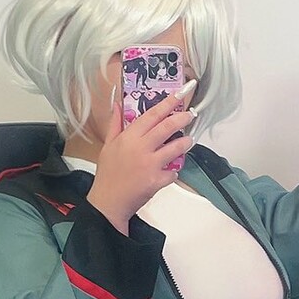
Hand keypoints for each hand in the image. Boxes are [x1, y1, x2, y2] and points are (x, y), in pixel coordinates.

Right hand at [87, 80, 196, 230]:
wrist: (108, 202)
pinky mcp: (157, 180)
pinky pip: (172, 172)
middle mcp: (141, 148)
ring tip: (188, 141)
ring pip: (175, 149)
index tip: (179, 95)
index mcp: (129, 137)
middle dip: (182, 119)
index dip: (167, 103)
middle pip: (167, 128)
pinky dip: (173, 171)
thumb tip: (117, 104)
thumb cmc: (108, 173)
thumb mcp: (108, 145)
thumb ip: (115, 124)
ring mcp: (150, 164)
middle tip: (190, 115)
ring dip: (185, 143)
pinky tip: (170, 171)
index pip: (152, 115)